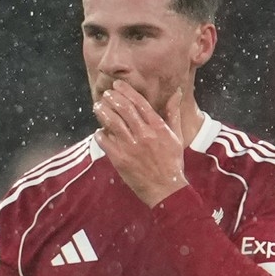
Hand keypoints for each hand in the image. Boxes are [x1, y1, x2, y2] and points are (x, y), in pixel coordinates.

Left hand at [93, 84, 191, 206]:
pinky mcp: (120, 160)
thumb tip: (177, 92)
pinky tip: (99, 131)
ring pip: (112, 122)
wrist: (165, 189)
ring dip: (103, 112)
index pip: (140, 103)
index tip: (117, 85)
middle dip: (112, 98)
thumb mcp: (176, 136)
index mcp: (158, 128)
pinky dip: (100, 134)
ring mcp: (131, 147)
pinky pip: (105, 142)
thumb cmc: (172, 163)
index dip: (126, 91)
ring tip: (98, 106)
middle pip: (124, 109)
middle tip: (106, 94)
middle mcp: (144, 135)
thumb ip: (173, 113)